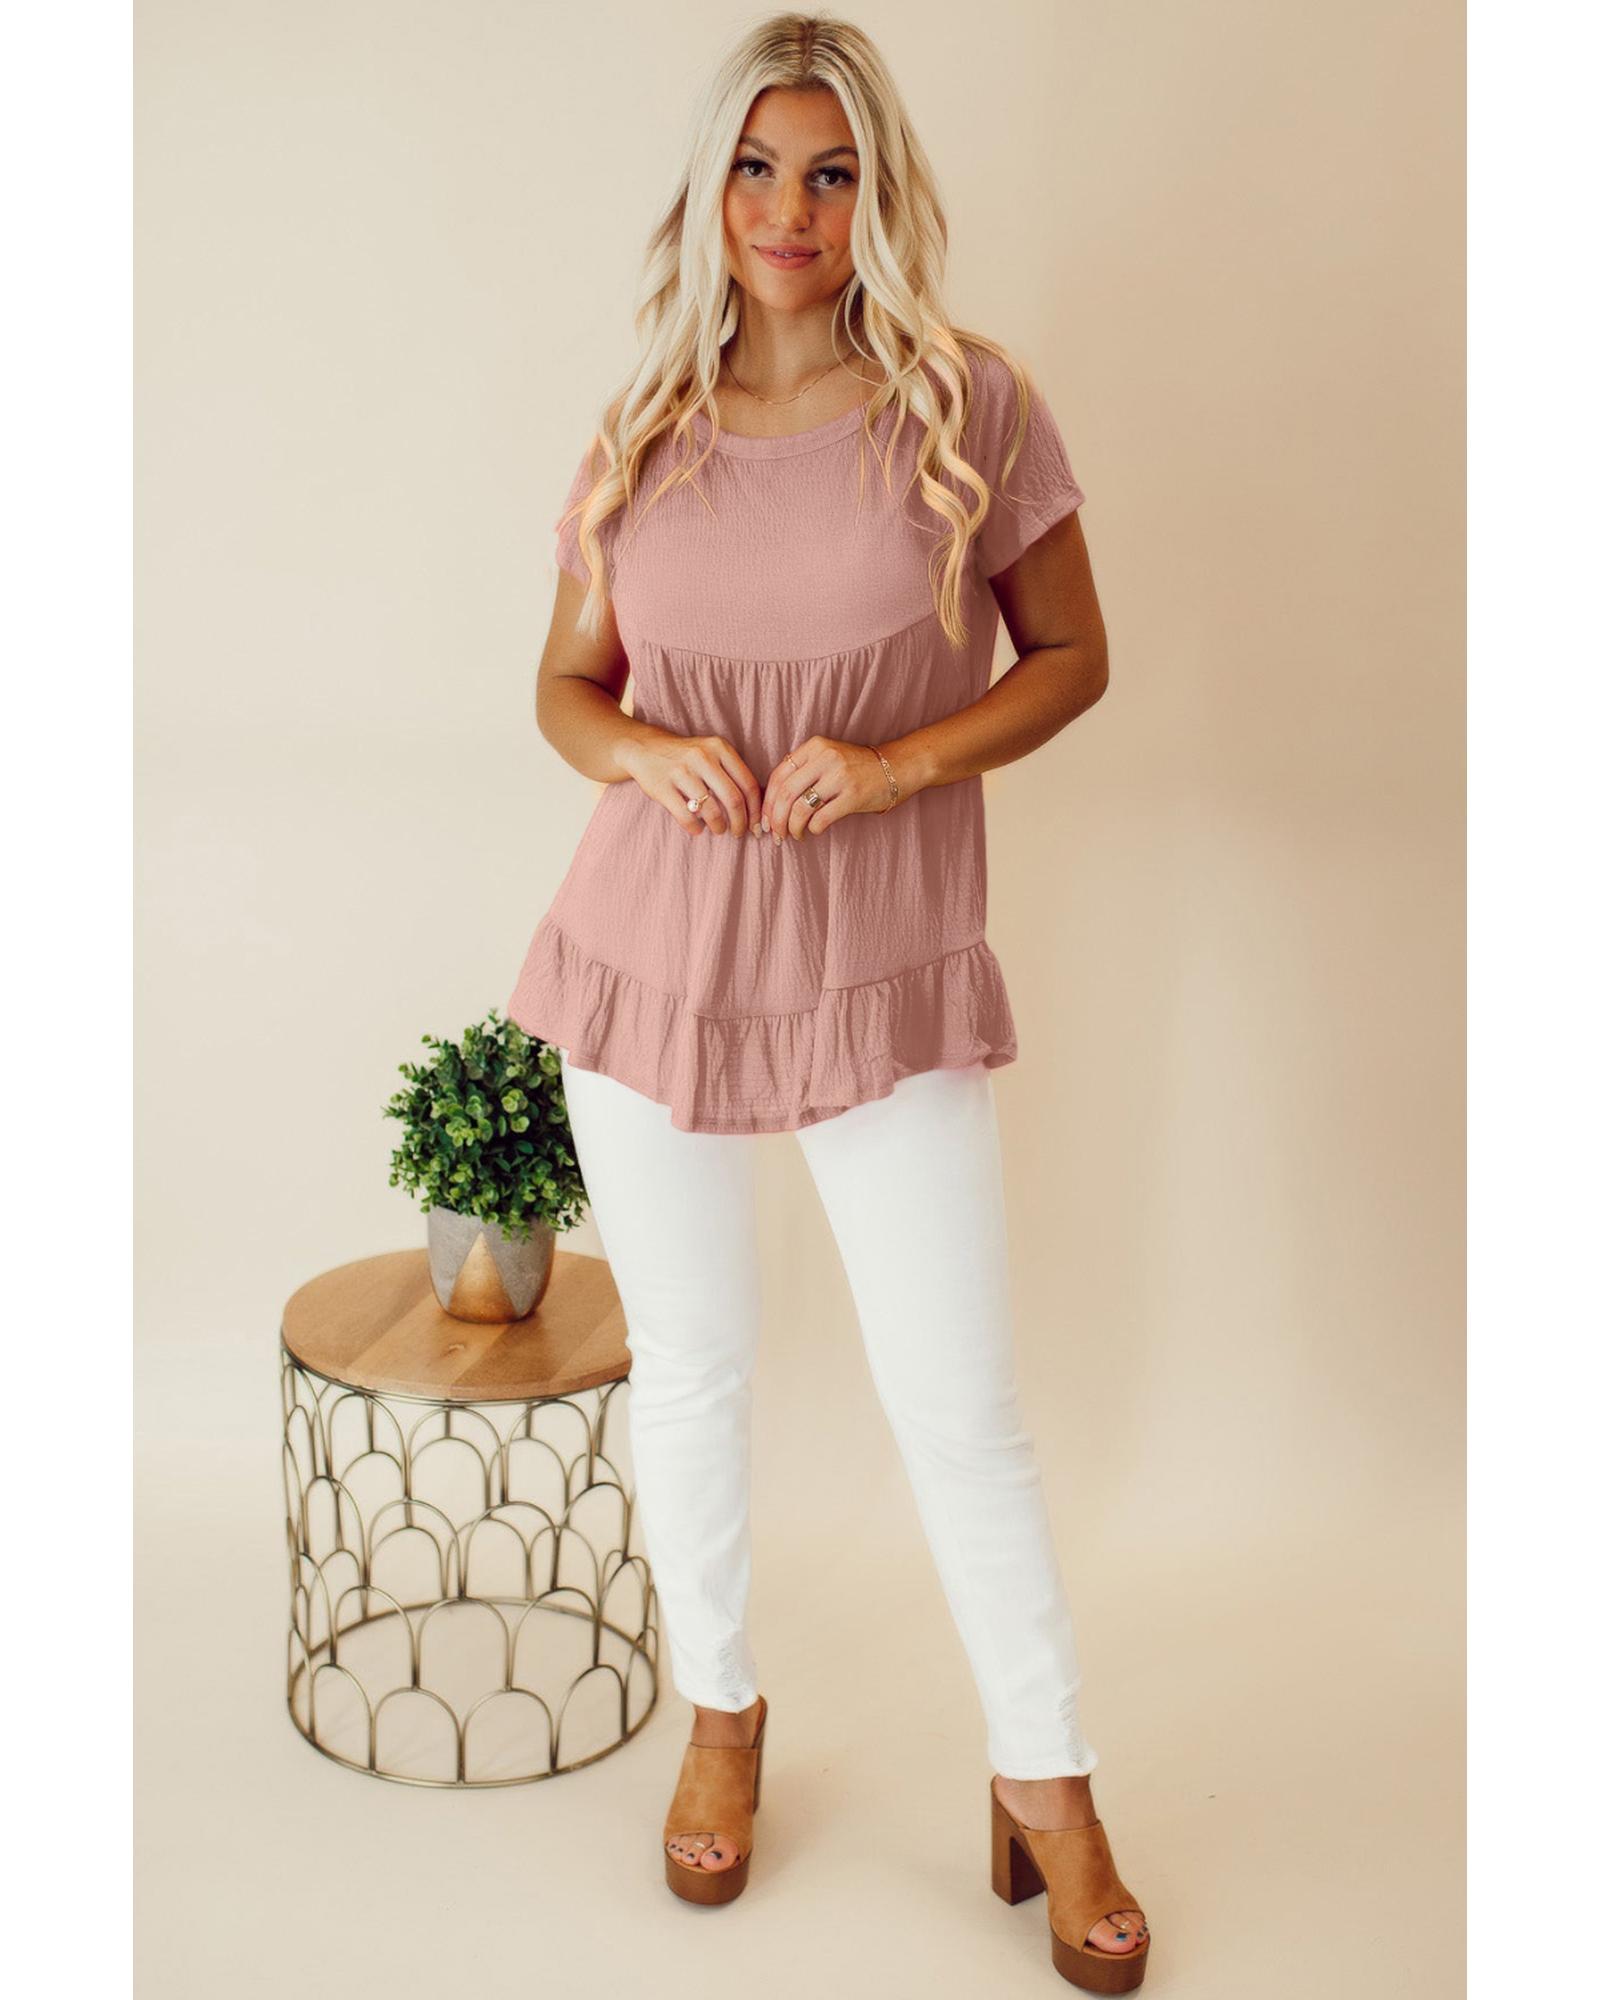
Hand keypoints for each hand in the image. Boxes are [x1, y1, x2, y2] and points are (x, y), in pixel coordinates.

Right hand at [618, 726, 762, 836]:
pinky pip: (686, 816)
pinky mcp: (662, 787)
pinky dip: (695, 828)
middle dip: (740, 823)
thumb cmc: (688, 757)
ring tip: (719, 830)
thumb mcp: (712, 753)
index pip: (748, 784)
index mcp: (719, 748)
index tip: (756, 824)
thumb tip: (758, 808)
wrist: (645, 748)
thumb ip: (733, 773)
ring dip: (719, 826)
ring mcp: (681, 772)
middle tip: (739, 833)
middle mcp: (702, 757)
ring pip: (711, 810)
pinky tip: (698, 829)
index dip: (756, 810)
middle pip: (733, 799)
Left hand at [761, 737, 897, 840]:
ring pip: (800, 808)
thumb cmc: (856, 768)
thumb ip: (802, 771)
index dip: (768, 802)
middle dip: (776, 819)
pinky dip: (812, 829)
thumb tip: (772, 802)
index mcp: (814, 747)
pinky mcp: (853, 796)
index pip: (778, 776)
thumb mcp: (827, 758)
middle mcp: (825, 758)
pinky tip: (814, 831)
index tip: (765, 819)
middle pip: (786, 794)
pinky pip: (821, 819)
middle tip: (775, 834)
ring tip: (794, 835)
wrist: (896, 768)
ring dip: (792, 828)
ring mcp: (840, 776)